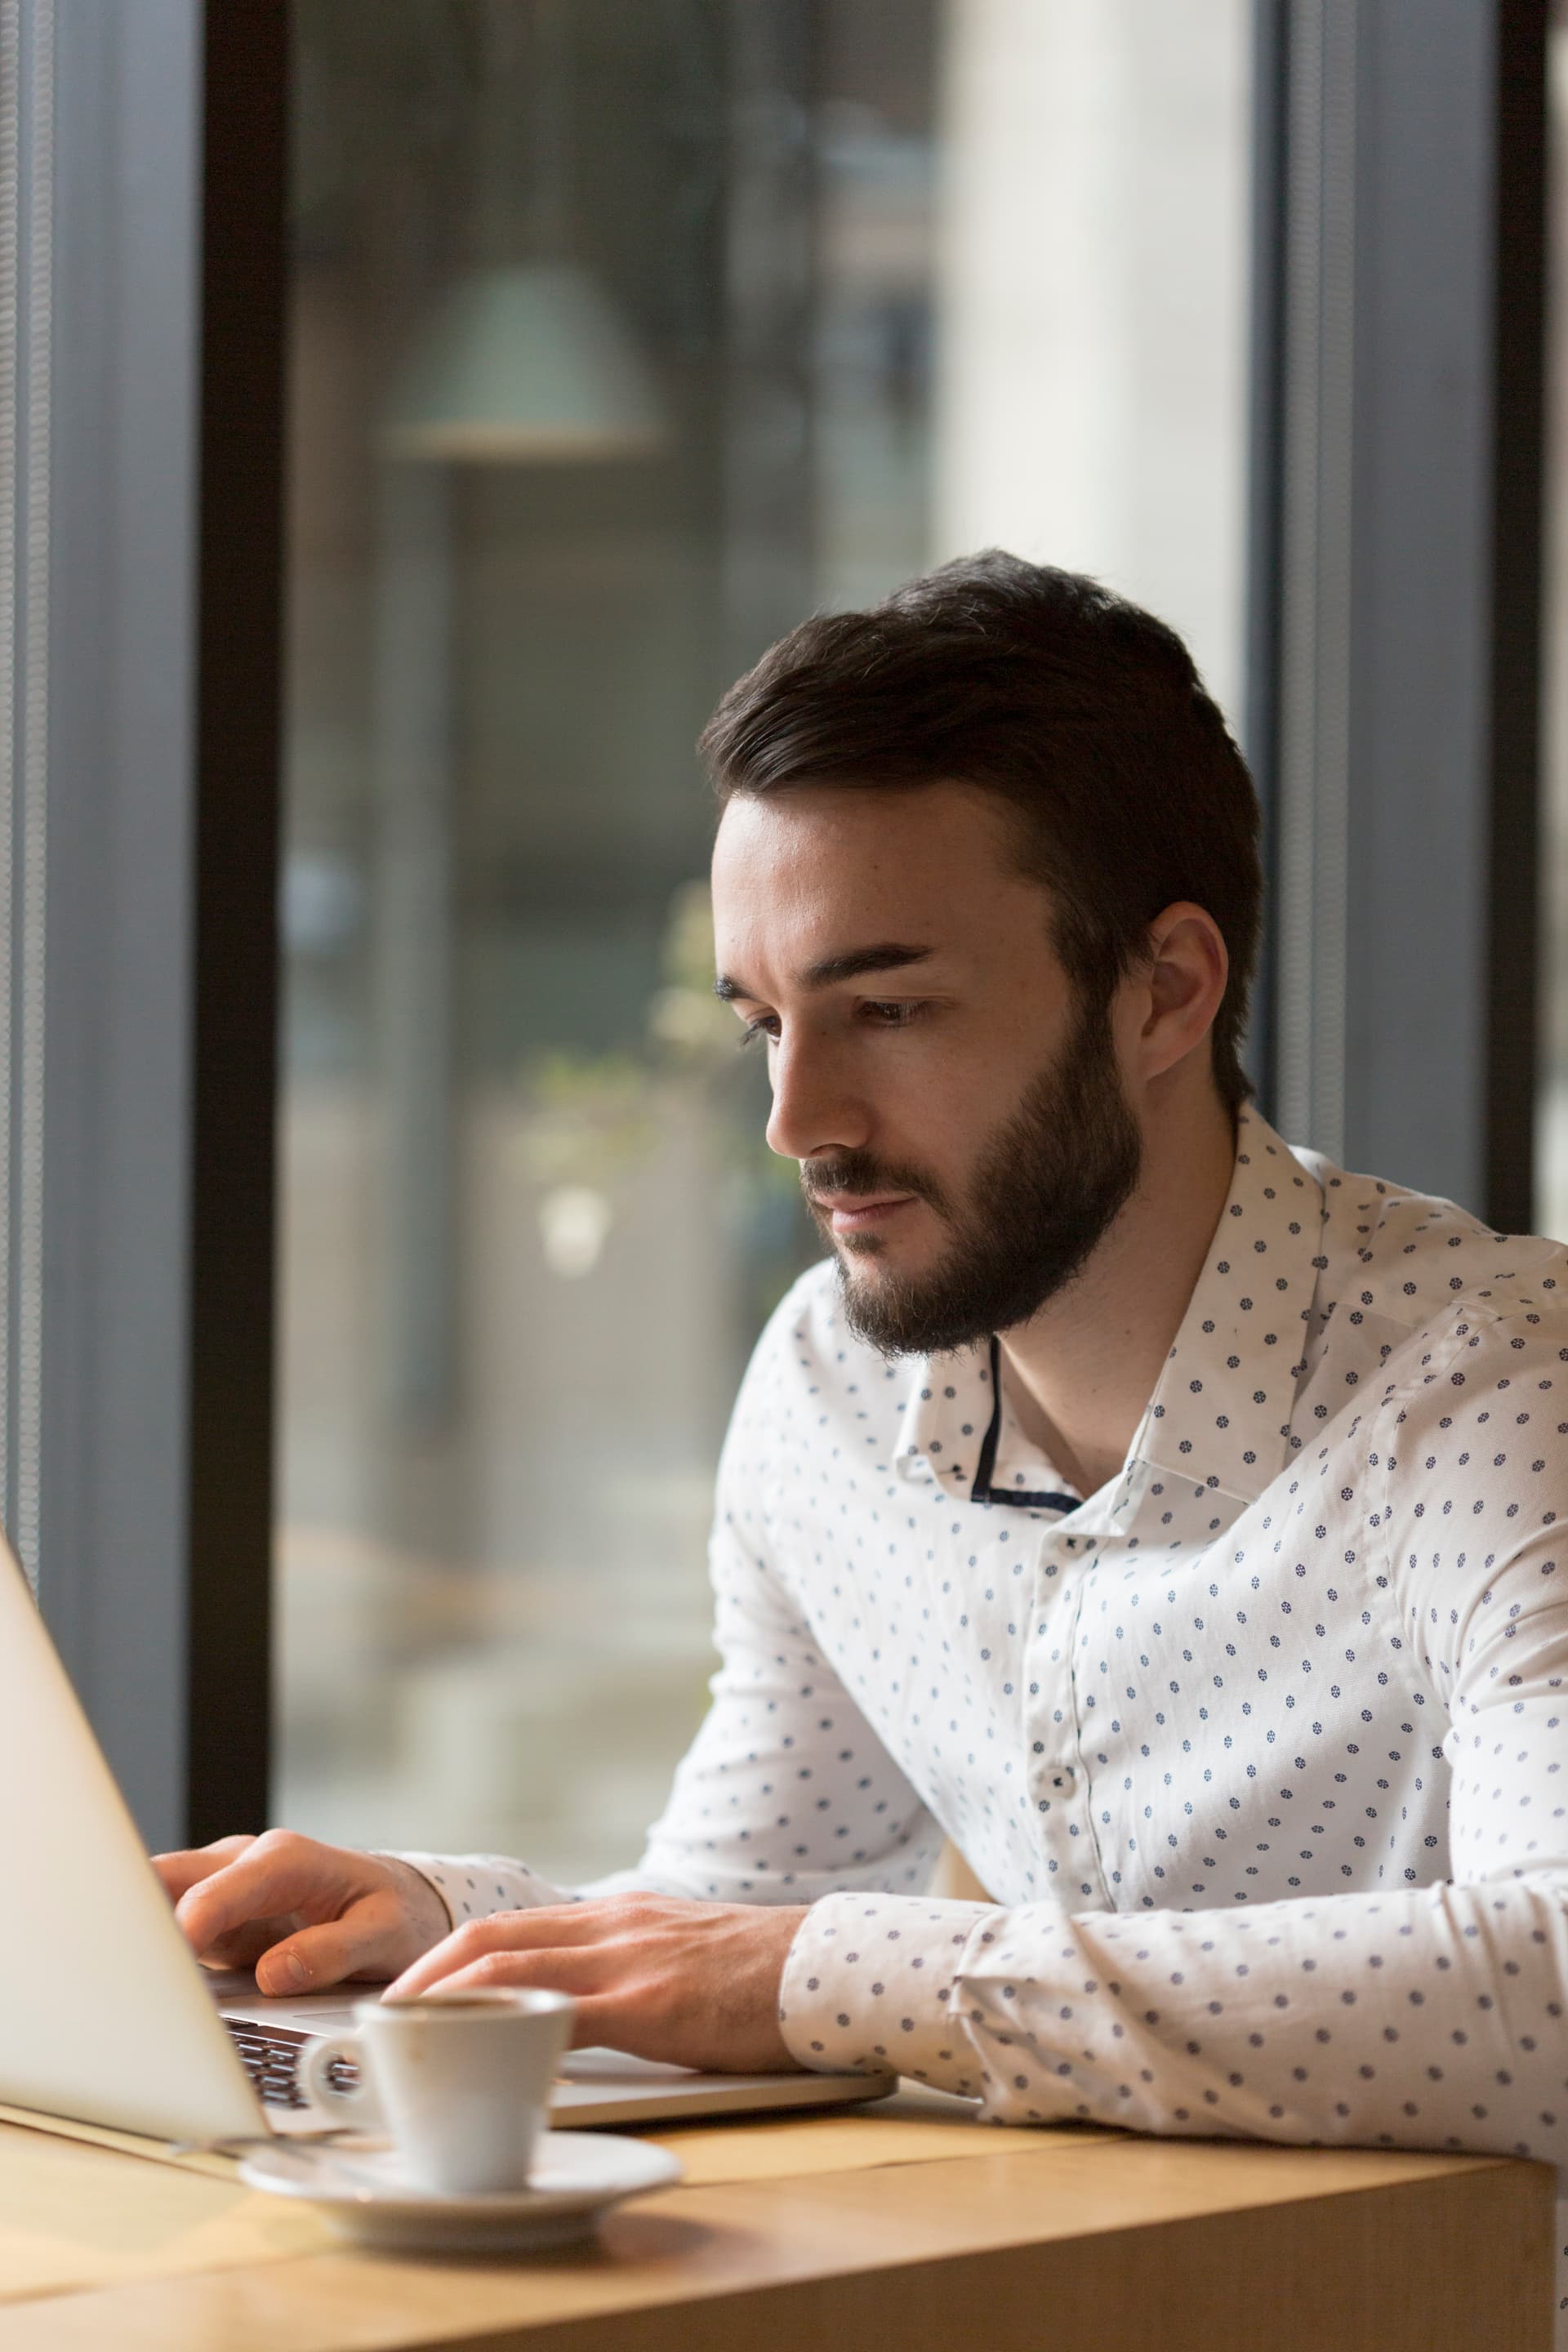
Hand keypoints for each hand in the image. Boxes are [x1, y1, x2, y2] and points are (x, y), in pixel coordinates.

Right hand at [151, 1830, 451, 1994]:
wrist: (398, 1901)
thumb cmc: (393, 1912)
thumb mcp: (385, 1934)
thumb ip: (333, 1951)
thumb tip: (273, 1973)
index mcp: (287, 1860)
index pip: (223, 1888)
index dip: (192, 1922)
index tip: (172, 1957)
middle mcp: (246, 1865)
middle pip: (169, 1878)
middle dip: (139, 1917)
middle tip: (124, 1970)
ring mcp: (225, 1890)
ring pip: (158, 1900)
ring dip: (140, 1937)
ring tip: (129, 1987)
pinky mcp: (216, 1919)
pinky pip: (171, 1927)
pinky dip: (154, 1952)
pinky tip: (146, 1987)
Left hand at [384, 1893, 810, 2073]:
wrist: (829, 1965)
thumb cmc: (763, 1974)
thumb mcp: (682, 1953)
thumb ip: (631, 1967)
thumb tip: (584, 2005)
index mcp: (618, 1916)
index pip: (511, 1925)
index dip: (449, 1957)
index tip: (410, 1990)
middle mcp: (613, 1925)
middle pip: (491, 1937)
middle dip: (426, 1975)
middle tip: (385, 2013)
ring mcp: (629, 1960)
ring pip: (510, 1967)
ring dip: (447, 2001)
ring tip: (407, 2034)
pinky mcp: (652, 2004)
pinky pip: (562, 2014)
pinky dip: (511, 2031)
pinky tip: (483, 2054)